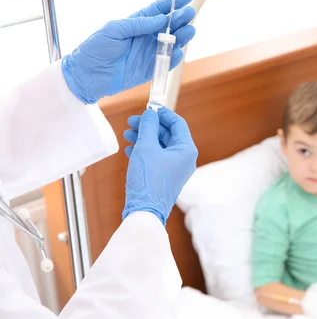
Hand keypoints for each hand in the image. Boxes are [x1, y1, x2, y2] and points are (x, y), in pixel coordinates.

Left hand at [62, 0, 195, 103]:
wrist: (86, 76)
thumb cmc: (95, 49)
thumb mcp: (113, 30)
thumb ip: (137, 24)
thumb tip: (160, 19)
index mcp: (136, 23)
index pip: (158, 10)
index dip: (173, 2)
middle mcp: (146, 36)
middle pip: (169, 25)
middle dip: (181, 18)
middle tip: (190, 13)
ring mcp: (149, 53)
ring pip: (171, 43)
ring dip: (182, 36)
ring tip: (189, 30)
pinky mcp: (150, 69)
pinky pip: (166, 62)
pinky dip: (174, 58)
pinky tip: (179, 51)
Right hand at [122, 107, 197, 224]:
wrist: (145, 210)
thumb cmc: (148, 178)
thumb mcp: (146, 147)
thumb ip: (148, 127)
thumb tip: (150, 114)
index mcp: (187, 150)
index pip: (177, 123)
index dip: (162, 114)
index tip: (148, 108)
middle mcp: (185, 159)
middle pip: (168, 134)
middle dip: (149, 126)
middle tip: (131, 122)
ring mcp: (176, 169)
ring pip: (160, 146)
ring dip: (144, 138)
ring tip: (127, 134)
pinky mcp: (166, 176)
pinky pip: (156, 157)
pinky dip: (144, 151)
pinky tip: (130, 149)